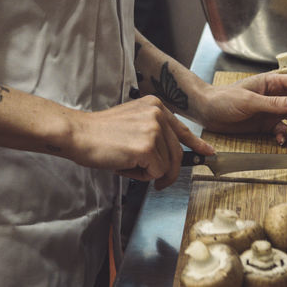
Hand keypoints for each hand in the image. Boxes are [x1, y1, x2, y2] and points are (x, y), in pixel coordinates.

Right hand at [67, 96, 213, 189]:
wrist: (78, 134)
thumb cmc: (99, 134)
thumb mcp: (132, 124)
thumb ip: (153, 134)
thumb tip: (171, 157)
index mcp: (154, 105)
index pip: (182, 129)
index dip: (196, 144)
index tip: (208, 152)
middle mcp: (158, 113)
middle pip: (177, 153)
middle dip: (167, 172)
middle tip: (156, 181)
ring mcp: (153, 129)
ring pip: (166, 166)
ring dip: (148, 172)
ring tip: (126, 161)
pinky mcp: (146, 146)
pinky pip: (156, 173)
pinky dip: (141, 175)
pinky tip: (125, 164)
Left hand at [198, 72, 286, 145]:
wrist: (205, 111)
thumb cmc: (223, 99)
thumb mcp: (249, 101)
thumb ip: (275, 104)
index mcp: (272, 82)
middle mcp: (275, 95)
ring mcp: (271, 110)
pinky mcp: (265, 124)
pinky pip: (282, 130)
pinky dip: (284, 136)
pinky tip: (281, 140)